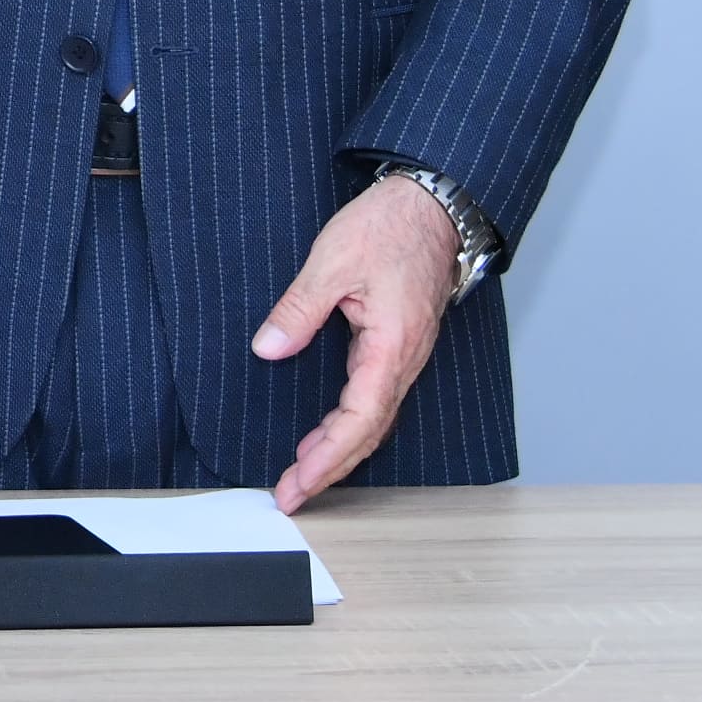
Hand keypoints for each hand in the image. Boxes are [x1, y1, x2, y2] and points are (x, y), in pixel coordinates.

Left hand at [253, 176, 458, 511]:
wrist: (431, 207)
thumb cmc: (389, 228)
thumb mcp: (332, 261)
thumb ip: (299, 309)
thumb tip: (270, 347)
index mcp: (391, 348)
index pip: (358, 421)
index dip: (326, 459)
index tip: (297, 484)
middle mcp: (404, 361)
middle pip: (368, 433)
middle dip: (330, 469)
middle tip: (291, 495)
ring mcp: (405, 356)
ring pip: (374, 420)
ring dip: (340, 451)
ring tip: (303, 474)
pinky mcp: (399, 346)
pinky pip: (375, 399)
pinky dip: (351, 425)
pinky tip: (328, 431)